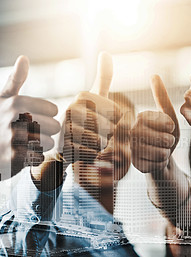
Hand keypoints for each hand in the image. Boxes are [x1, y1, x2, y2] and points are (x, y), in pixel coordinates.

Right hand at [0, 56, 59, 175]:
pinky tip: (24, 152)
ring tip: (29, 141)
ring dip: (43, 144)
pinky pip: (39, 157)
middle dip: (48, 130)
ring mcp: (12, 141)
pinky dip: (35, 156)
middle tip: (35, 130)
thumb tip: (24, 58)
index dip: (47, 113)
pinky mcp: (12, 160)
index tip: (37, 114)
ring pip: (49, 143)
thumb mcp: (3, 97)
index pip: (53, 108)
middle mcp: (14, 120)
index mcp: (16, 103)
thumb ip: (16, 79)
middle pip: (54, 126)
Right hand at [61, 52, 132, 181]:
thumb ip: (103, 77)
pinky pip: (91, 154)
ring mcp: (64, 128)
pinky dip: (91, 156)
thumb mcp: (96, 96)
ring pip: (101, 141)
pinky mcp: (61, 147)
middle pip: (111, 127)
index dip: (116, 121)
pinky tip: (82, 151)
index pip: (118, 113)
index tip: (102, 119)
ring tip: (88, 141)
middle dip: (108, 135)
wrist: (65, 145)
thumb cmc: (85, 119)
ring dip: (100, 146)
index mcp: (83, 96)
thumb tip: (105, 52)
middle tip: (94, 133)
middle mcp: (70, 109)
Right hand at [131, 75, 178, 172]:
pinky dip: (162, 163)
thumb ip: (161, 96)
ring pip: (162, 153)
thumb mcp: (168, 115)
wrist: (160, 156)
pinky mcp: (136, 164)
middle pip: (165, 139)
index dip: (172, 128)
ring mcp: (133, 149)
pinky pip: (158, 164)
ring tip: (160, 149)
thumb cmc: (165, 133)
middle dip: (170, 142)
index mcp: (141, 116)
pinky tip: (155, 160)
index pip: (168, 123)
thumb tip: (153, 74)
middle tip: (164, 141)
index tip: (166, 128)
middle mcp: (132, 131)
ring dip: (167, 152)